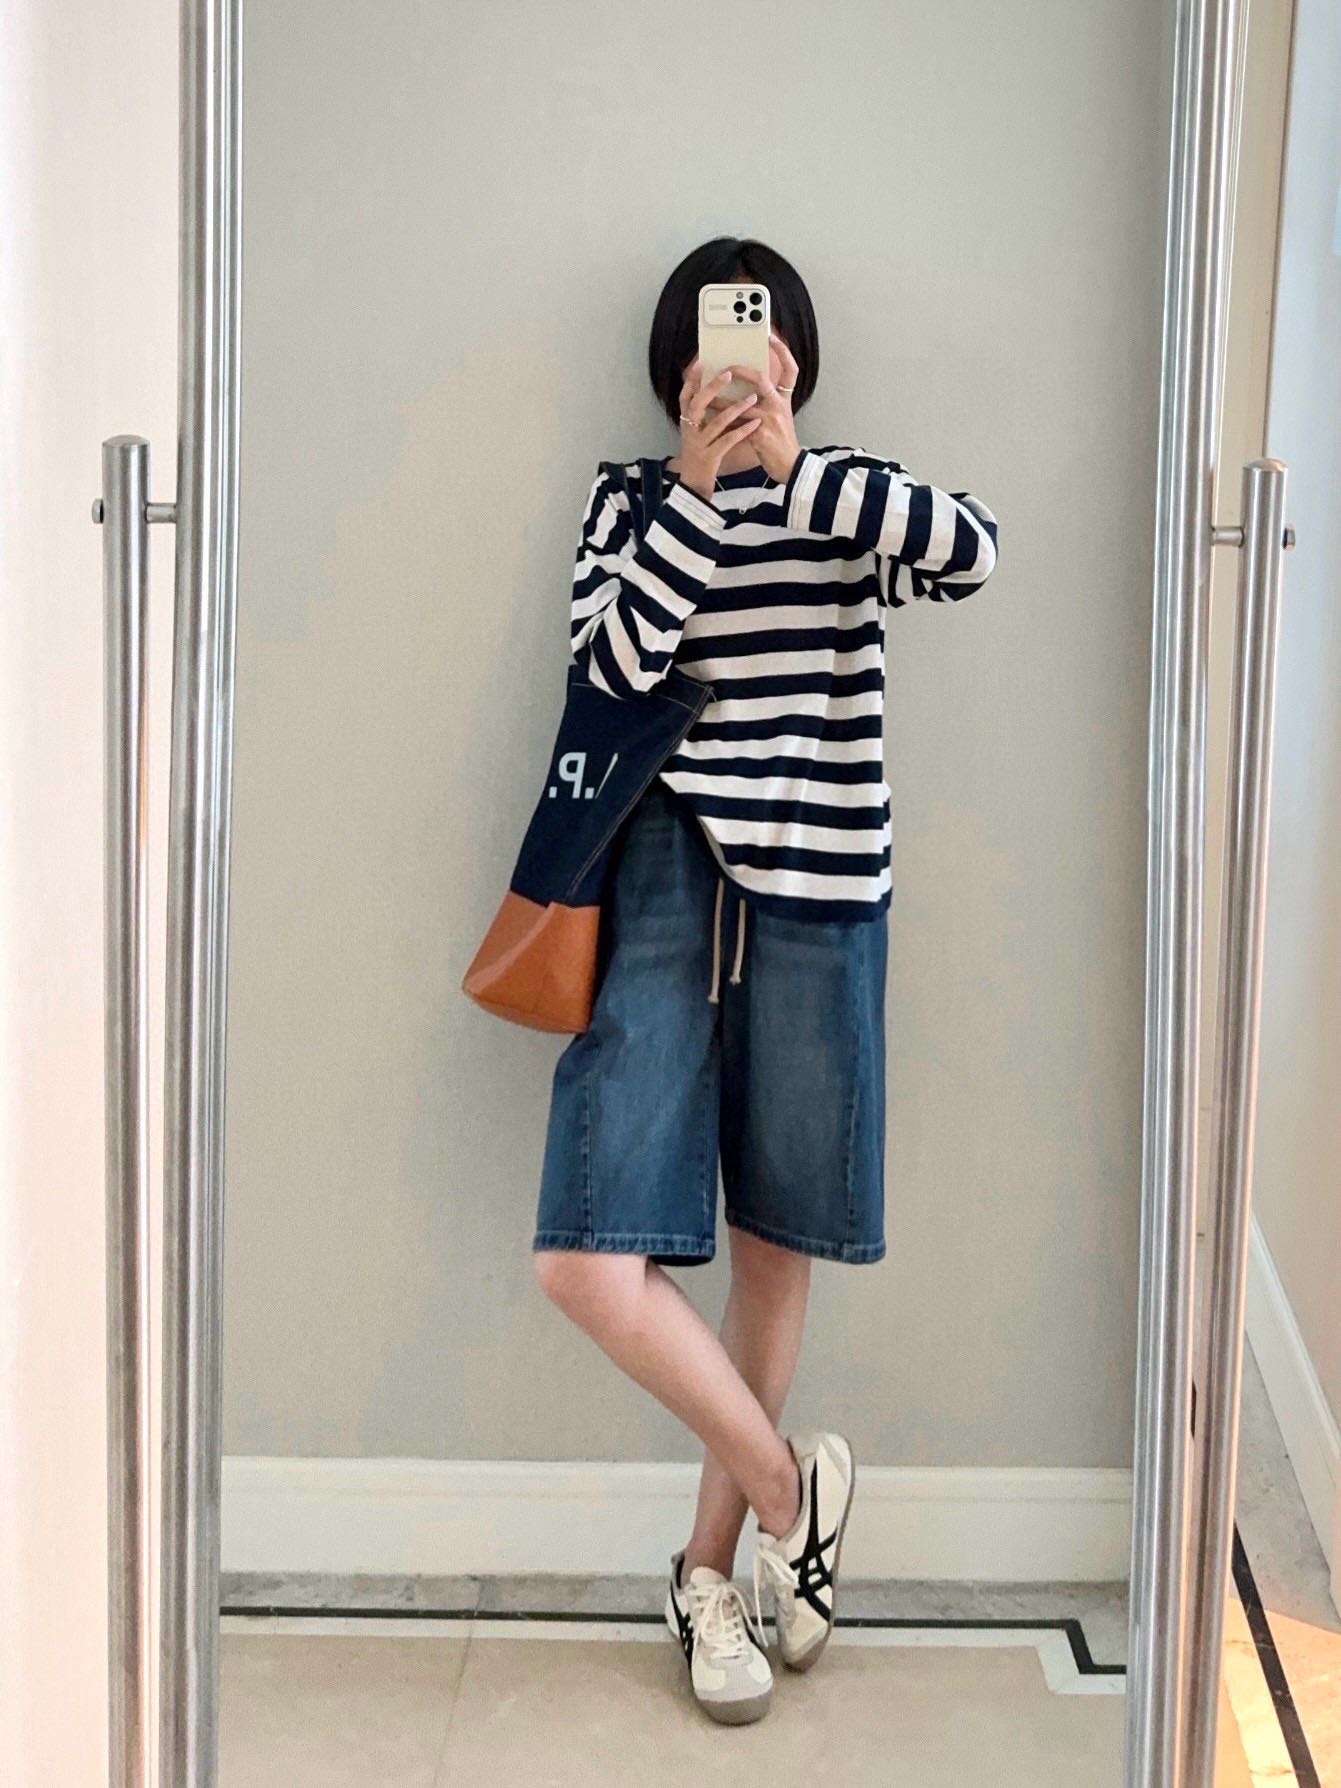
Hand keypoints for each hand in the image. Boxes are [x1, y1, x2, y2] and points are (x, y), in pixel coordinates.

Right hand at [674, 357, 763, 501]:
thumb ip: (705, 415)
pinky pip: (726, 442)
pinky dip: (741, 432)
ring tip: (752, 398)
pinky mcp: (709, 457)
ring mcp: (699, 444)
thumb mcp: (698, 433)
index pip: (686, 395)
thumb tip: (715, 392)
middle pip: (697, 404)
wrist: (693, 487)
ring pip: (715, 423)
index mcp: (686, 422)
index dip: (692, 379)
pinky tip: (754, 425)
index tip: (701, 362)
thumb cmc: (700, 456)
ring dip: (734, 409)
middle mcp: (689, 430)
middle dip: (713, 387)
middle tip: (729, 373)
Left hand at [720, 330, 802, 484]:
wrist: (789, 467)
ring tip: (705, 395)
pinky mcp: (760, 434)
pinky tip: (709, 419)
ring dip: (721, 399)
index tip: (771, 337)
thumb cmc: (780, 443)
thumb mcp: (779, 418)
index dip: (783, 351)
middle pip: (761, 379)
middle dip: (740, 371)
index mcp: (784, 399)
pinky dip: (721, 421)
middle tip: (725, 368)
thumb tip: (742, 392)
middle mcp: (779, 405)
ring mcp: (770, 419)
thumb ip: (764, 403)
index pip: (791, 369)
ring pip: (741, 403)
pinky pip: (735, 424)